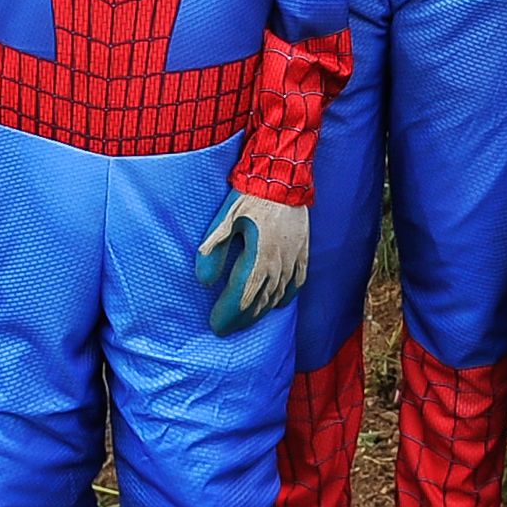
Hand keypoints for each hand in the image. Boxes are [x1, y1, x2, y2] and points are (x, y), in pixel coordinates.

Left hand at [195, 190, 310, 336]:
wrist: (283, 178)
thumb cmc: (250, 197)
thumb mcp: (224, 220)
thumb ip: (213, 250)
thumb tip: (204, 281)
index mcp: (258, 257)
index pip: (241, 297)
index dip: (228, 314)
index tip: (215, 325)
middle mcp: (278, 264)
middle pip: (259, 302)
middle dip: (241, 319)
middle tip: (226, 329)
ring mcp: (293, 259)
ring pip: (277, 296)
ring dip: (260, 312)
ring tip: (246, 321)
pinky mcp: (302, 252)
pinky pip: (297, 283)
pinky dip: (286, 298)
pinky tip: (277, 305)